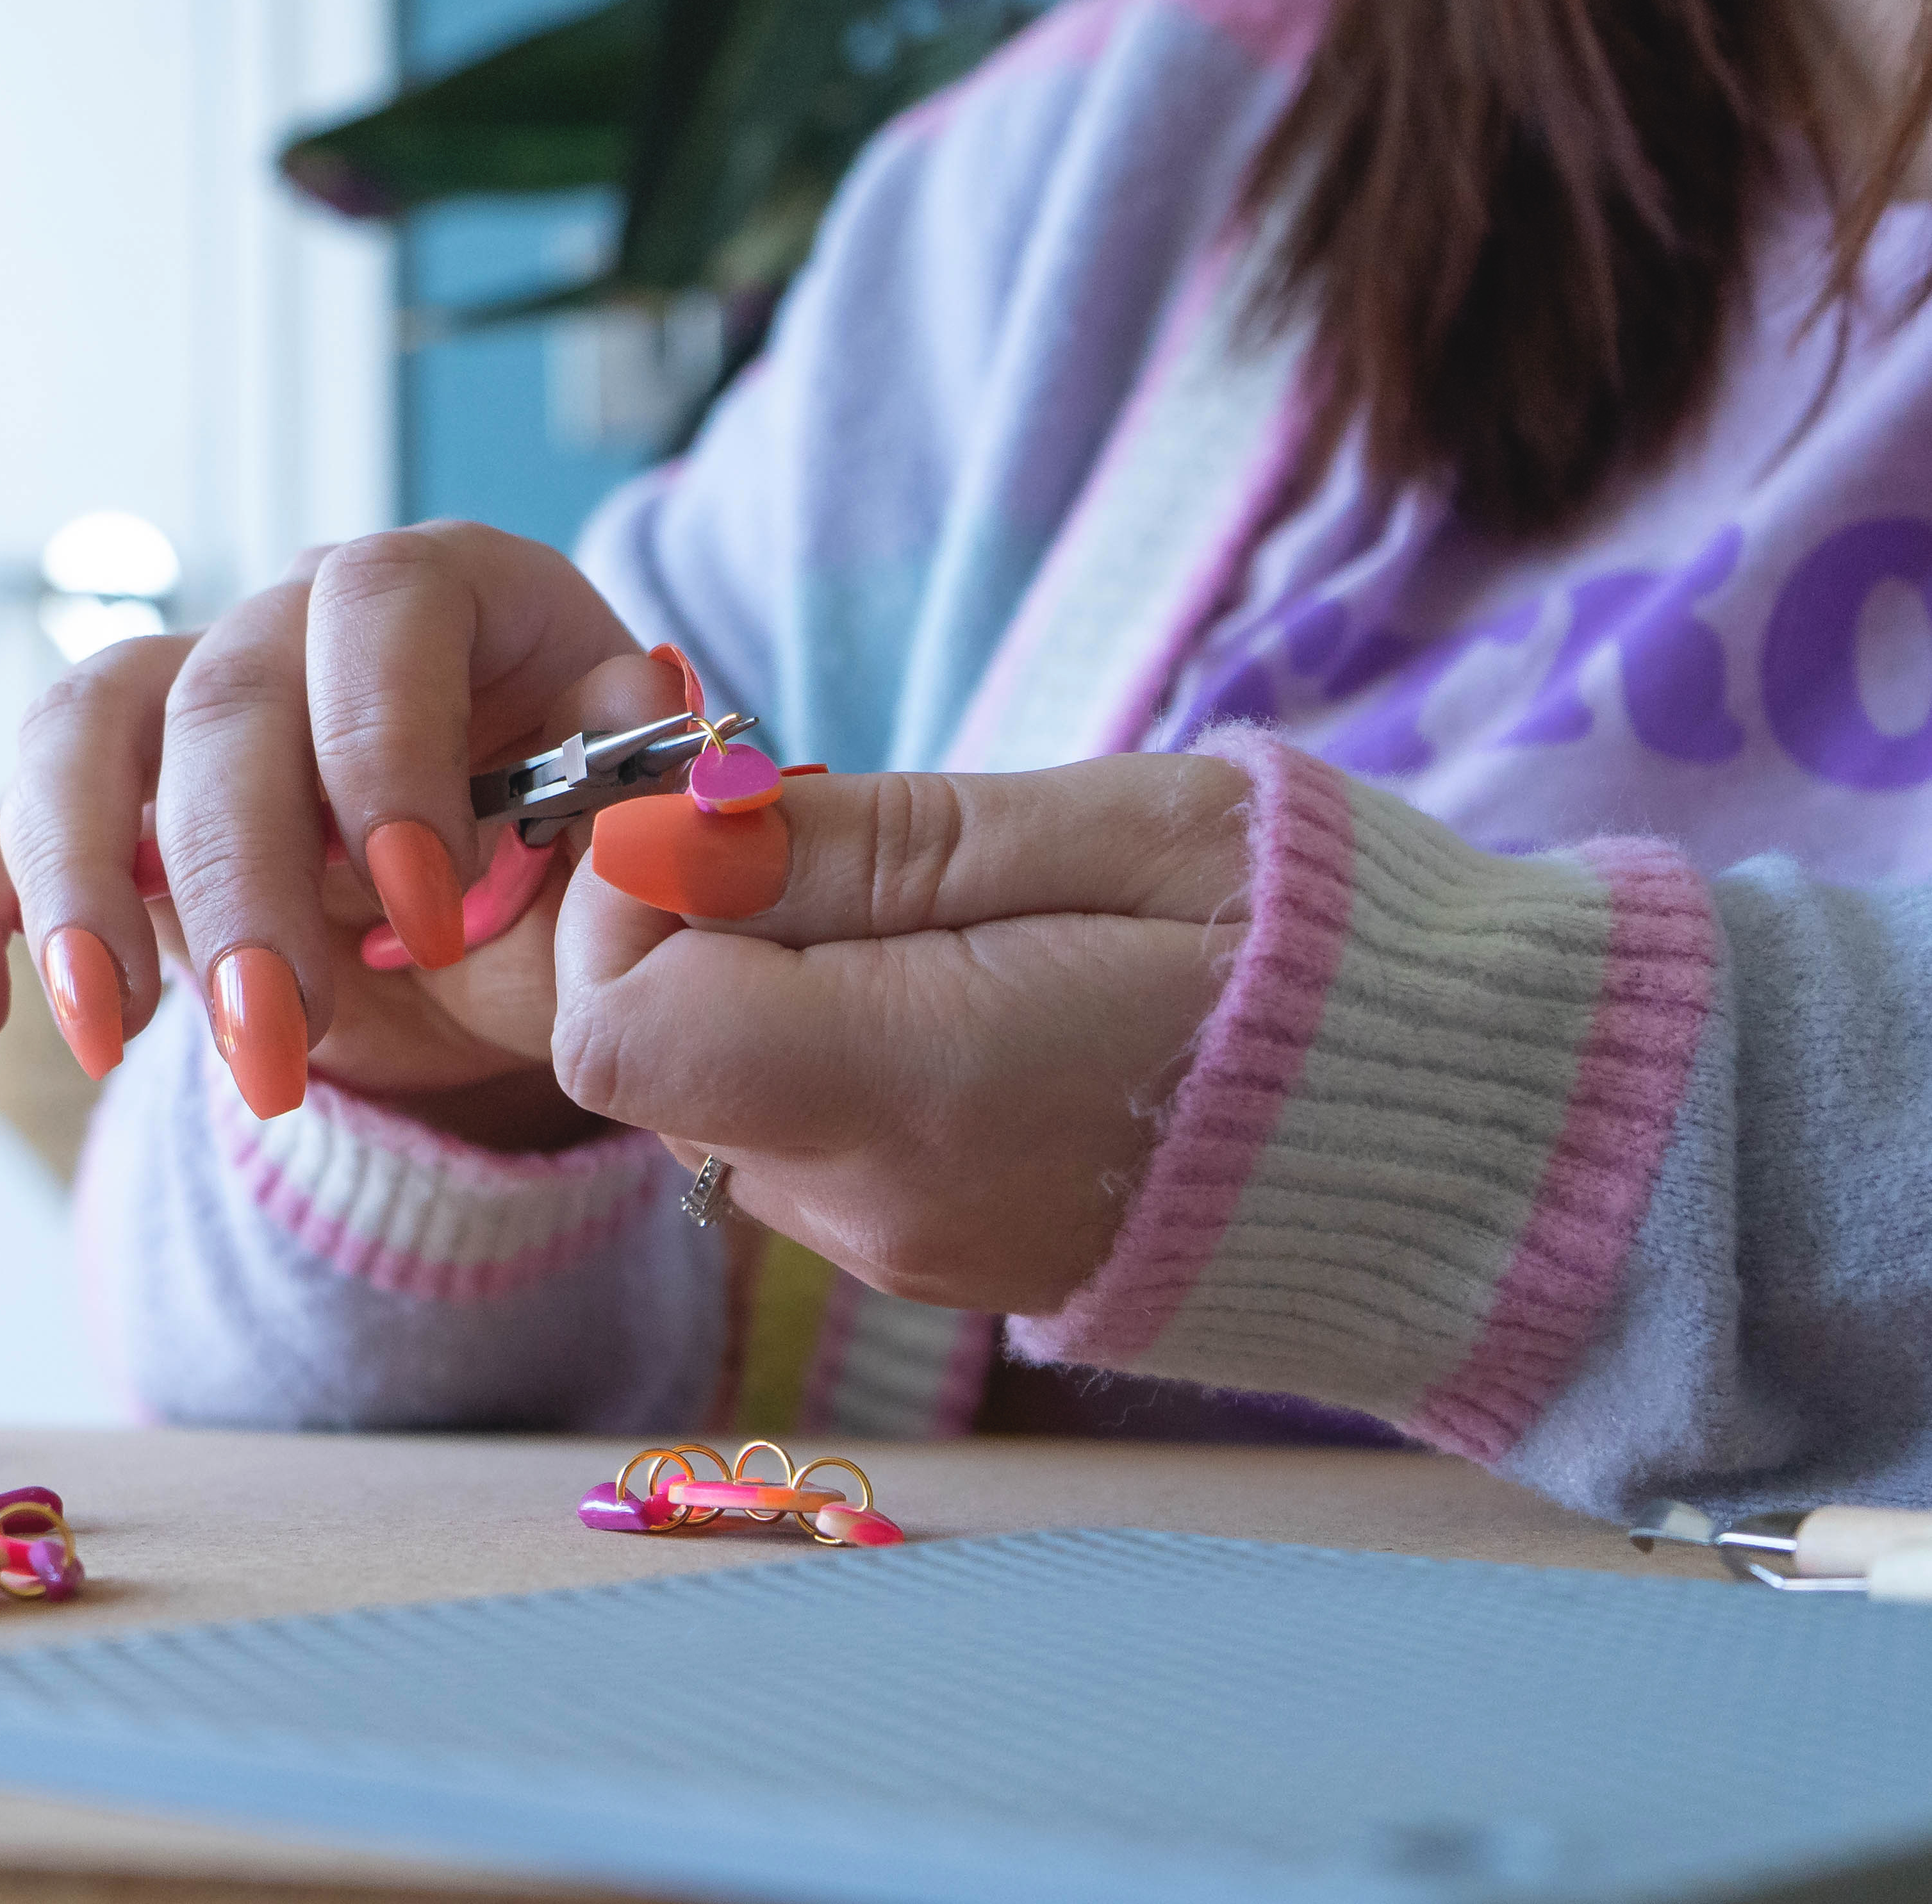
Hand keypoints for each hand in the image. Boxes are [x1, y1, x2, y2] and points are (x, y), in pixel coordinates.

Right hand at [0, 523, 688, 1147]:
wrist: (494, 913)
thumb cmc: (563, 855)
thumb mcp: (620, 838)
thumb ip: (627, 803)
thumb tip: (633, 750)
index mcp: (436, 591)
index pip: (379, 609)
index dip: (387, 752)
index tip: (427, 912)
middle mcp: (288, 623)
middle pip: (220, 706)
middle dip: (240, 887)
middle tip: (282, 1044)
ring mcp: (175, 704)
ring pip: (77, 739)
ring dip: (79, 893)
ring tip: (107, 1034)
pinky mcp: (93, 808)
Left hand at [552, 755, 1253, 1311]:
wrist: (1455, 1137)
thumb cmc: (1301, 950)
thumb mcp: (1098, 833)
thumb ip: (867, 844)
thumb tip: (677, 830)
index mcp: (912, 1088)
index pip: (616, 1028)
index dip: (631, 900)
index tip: (735, 811)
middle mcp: (875, 1204)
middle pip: (650, 1061)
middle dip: (695, 931)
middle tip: (840, 841)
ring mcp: (899, 1251)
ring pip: (714, 1099)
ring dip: (763, 989)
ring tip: (931, 920)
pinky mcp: (929, 1259)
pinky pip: (800, 1144)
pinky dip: (826, 1052)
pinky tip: (956, 995)